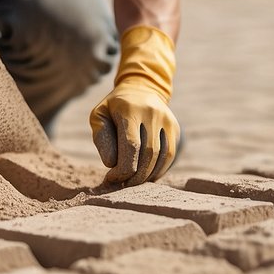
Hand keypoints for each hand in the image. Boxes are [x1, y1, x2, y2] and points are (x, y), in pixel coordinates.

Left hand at [90, 25, 181, 185]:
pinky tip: (146, 176)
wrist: (140, 88)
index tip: (112, 178)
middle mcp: (152, 113)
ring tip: (133, 182)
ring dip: (147, 175)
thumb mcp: (99, 116)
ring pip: (161, 156)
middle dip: (134, 175)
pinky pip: (169, 154)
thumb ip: (101, 138)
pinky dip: (158, 170)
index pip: (131, 145)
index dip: (123, 168)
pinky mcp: (174, 127)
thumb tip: (112, 163)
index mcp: (130, 109)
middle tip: (122, 185)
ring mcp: (166, 120)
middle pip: (148, 153)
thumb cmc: (113, 107)